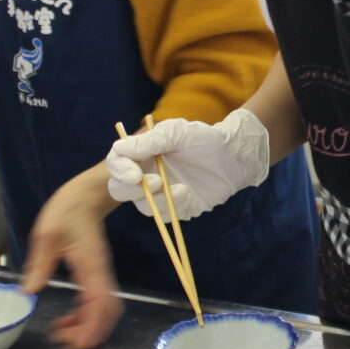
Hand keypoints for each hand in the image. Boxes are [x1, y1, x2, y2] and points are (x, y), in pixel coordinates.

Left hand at [20, 168, 122, 348]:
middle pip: (107, 312)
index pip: (99, 302)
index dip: (92, 326)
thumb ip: (39, 263)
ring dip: (89, 326)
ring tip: (64, 333)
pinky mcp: (96, 274)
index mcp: (91, 265)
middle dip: (92, 333)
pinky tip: (69, 318)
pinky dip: (87, 316)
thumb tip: (29, 292)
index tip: (79, 343)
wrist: (87, 195)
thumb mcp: (46, 233)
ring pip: (104, 309)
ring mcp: (101, 274)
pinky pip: (98, 301)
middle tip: (66, 342)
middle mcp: (101, 273)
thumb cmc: (68, 209)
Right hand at [105, 110, 269, 220]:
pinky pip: (163, 216)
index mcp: (141, 153)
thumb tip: (121, 148)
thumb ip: (150, 140)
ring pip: (142, 206)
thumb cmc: (204, 139)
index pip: (117, 162)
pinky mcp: (174, 208)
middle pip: (120, 189)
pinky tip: (187, 194)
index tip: (134, 174)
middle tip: (157, 183)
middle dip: (133, 190)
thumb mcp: (177, 132)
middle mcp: (145, 174)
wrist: (232, 157)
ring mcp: (158, 193)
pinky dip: (173, 208)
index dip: (120, 170)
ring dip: (158, 200)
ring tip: (182, 189)